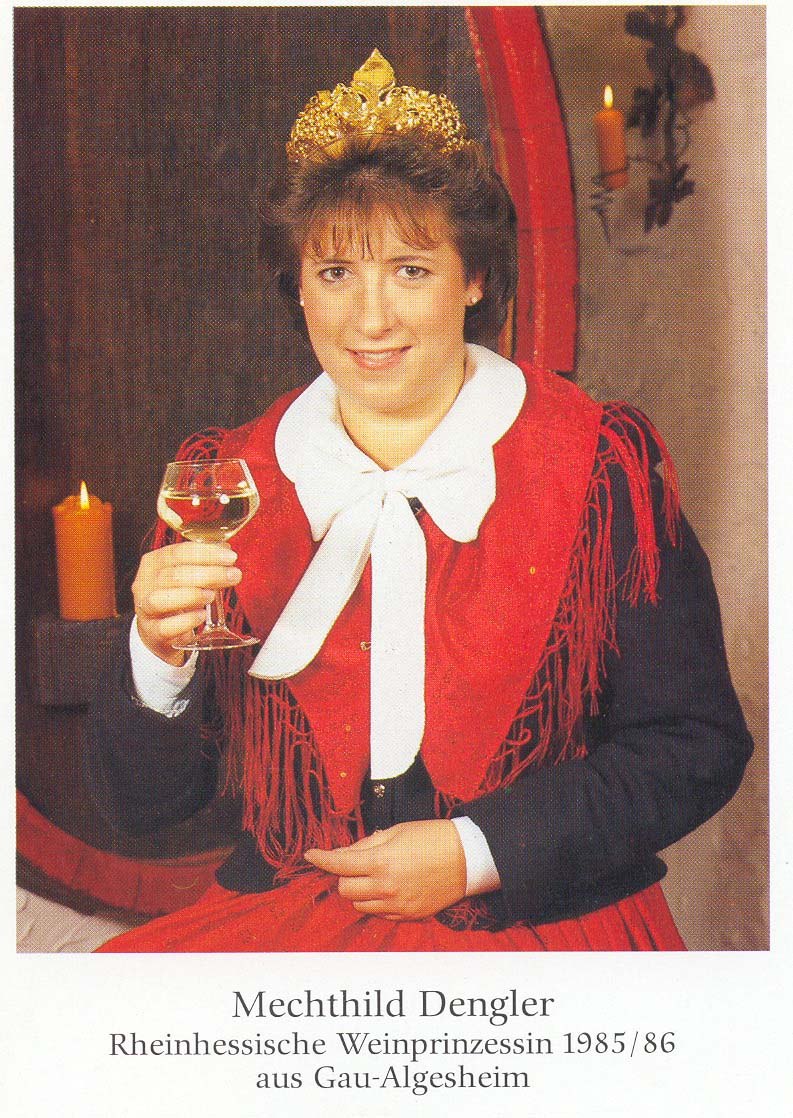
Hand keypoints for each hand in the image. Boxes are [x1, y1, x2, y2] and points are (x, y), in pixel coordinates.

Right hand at [132, 541, 241, 663]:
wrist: (159, 630)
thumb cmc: (176, 596)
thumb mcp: (185, 574)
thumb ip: (204, 563)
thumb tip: (227, 552)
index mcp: (153, 563)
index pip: (178, 552)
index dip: (206, 553)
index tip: (231, 557)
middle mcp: (145, 584)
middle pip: (173, 575)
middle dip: (209, 574)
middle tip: (233, 576)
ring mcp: (145, 609)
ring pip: (161, 599)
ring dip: (192, 595)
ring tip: (212, 595)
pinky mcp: (152, 632)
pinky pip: (165, 627)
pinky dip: (185, 621)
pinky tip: (201, 615)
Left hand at [304, 820, 466, 920]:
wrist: (468, 858)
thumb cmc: (433, 837)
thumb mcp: (397, 831)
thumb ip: (368, 844)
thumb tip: (346, 853)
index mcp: (381, 862)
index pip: (339, 864)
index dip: (321, 858)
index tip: (311, 854)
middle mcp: (385, 887)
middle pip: (344, 888)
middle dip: (344, 874)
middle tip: (355, 863)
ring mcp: (397, 905)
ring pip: (358, 904)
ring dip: (358, 890)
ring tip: (374, 876)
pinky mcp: (408, 915)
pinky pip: (378, 913)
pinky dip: (376, 902)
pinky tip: (388, 888)